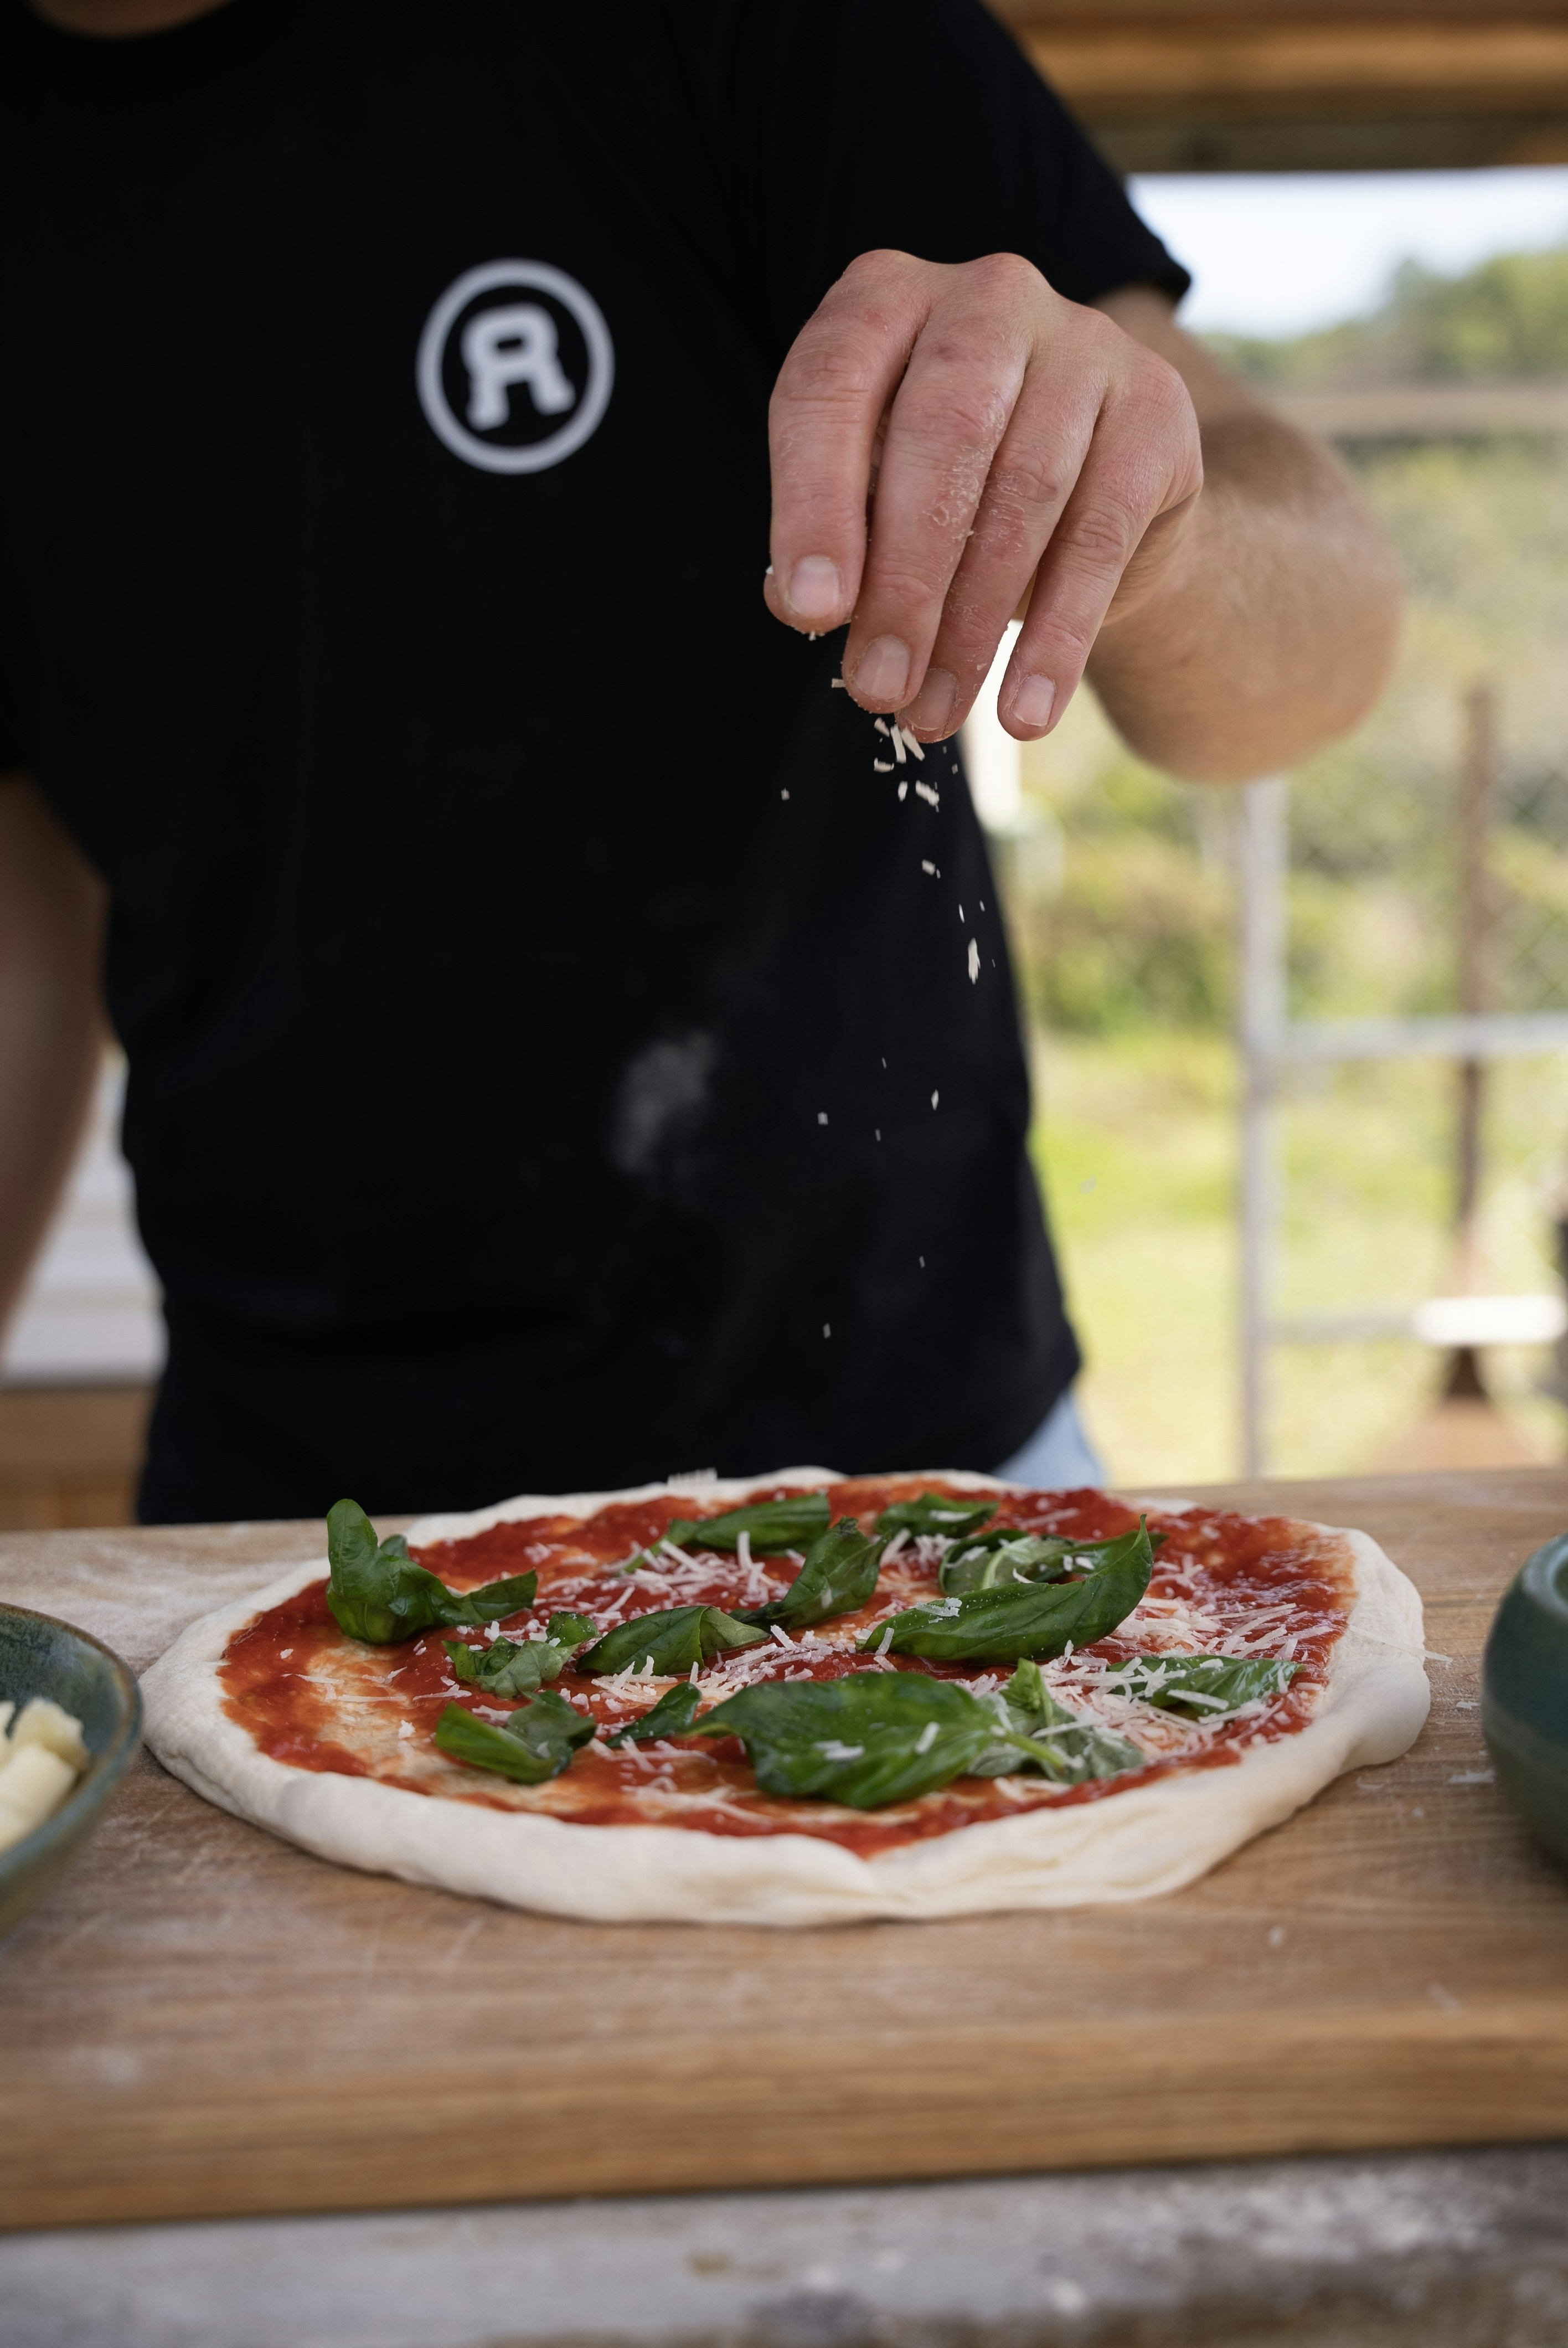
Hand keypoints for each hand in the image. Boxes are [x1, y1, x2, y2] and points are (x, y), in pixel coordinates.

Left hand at [764, 250, 1203, 742]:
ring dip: (972, 625)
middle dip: (903, 582)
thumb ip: (832, 542)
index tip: (810, 612)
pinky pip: (1100, 536)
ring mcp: (1083, 341)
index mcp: (885, 300)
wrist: (1101, 502)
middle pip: (939, 436)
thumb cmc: (952, 496)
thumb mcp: (874, 505)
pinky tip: (1023, 712)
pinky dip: (1056, 637)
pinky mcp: (1156, 409)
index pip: (830, 389)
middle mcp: (986, 297)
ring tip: (933, 715)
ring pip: (1023, 492)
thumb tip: (805, 602)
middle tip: (878, 687)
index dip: (814, 506)